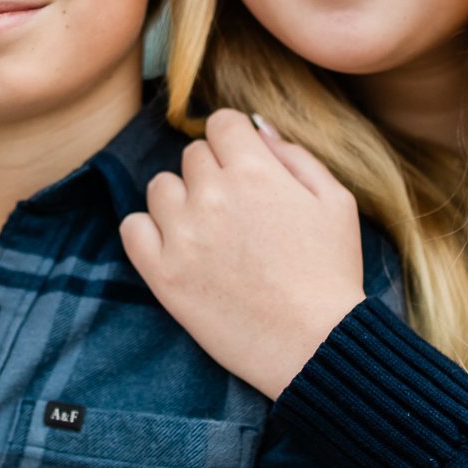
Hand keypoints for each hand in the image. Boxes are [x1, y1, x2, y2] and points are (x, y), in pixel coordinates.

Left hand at [120, 109, 366, 397]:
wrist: (314, 345)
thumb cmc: (331, 274)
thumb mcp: (335, 202)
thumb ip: (296, 155)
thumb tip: (259, 129)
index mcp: (255, 170)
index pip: (222, 122)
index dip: (235, 140)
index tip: (243, 164)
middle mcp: (212, 194)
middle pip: (193, 155)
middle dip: (214, 174)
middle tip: (237, 211)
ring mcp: (182, 233)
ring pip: (160, 187)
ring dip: (180, 200)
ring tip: (209, 232)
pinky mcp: (162, 273)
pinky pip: (132, 228)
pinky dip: (148, 231)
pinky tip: (175, 247)